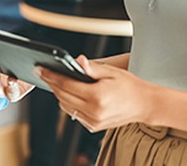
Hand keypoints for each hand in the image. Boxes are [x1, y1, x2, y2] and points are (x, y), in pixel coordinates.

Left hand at [38, 55, 152, 131]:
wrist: (144, 104)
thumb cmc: (129, 86)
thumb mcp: (111, 71)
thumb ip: (91, 67)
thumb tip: (77, 60)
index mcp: (97, 97)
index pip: (66, 85)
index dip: (52, 76)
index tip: (41, 69)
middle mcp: (94, 112)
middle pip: (63, 96)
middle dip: (52, 83)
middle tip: (44, 72)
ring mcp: (93, 121)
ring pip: (66, 107)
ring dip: (58, 94)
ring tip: (54, 80)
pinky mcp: (94, 126)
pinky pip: (74, 114)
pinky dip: (68, 103)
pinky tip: (67, 93)